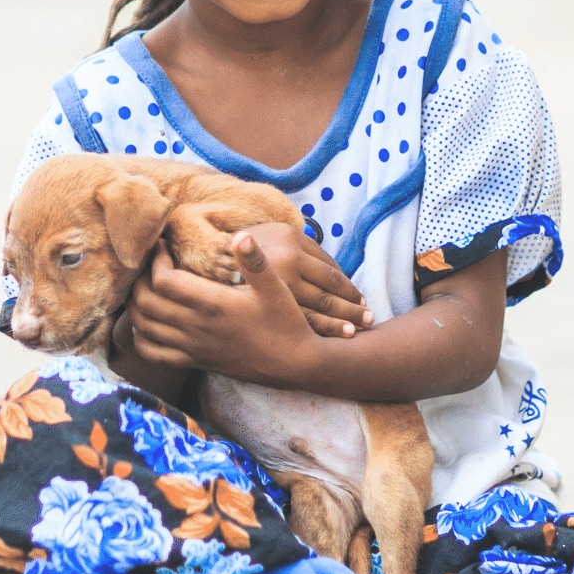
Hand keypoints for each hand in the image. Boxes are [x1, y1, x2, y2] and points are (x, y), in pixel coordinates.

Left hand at [127, 240, 321, 384]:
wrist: (295, 363)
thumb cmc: (287, 322)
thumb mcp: (276, 287)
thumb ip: (255, 261)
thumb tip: (241, 234)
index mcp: (212, 304)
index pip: (163, 280)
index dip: (155, 259)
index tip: (163, 245)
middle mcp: (196, 327)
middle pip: (145, 302)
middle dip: (139, 279)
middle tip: (150, 263)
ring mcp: (193, 347)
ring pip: (144, 327)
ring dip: (137, 305)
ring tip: (146, 287)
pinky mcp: (196, 361)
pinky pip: (153, 354)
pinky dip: (142, 337)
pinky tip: (149, 323)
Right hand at [233, 223, 372, 338]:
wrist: (202, 257)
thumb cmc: (247, 246)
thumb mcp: (276, 235)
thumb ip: (305, 250)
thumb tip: (336, 272)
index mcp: (292, 243)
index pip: (331, 271)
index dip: (348, 287)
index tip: (361, 298)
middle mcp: (285, 265)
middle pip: (328, 293)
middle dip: (351, 308)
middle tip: (370, 318)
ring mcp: (271, 289)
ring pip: (315, 311)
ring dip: (339, 322)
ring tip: (356, 332)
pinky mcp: (260, 307)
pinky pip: (294, 322)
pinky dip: (317, 331)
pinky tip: (332, 338)